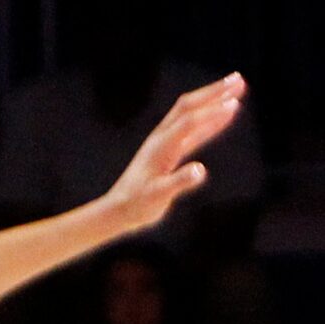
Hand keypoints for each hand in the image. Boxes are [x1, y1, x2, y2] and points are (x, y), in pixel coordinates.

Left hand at [102, 74, 245, 234]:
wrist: (118, 211)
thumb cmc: (137, 206)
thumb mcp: (157, 197)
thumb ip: (178, 182)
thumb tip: (199, 171)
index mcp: (161, 146)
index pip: (189, 123)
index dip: (211, 114)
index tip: (234, 105)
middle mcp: (162, 138)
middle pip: (189, 107)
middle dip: (214, 93)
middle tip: (239, 79)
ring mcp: (165, 143)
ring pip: (191, 114)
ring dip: (214, 100)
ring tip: (237, 88)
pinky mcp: (169, 151)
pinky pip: (193, 130)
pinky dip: (210, 120)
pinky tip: (225, 115)